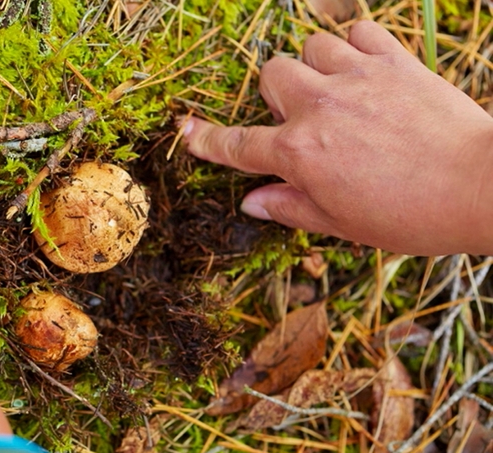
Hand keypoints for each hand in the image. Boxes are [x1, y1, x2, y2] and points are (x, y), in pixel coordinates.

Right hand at [185, 21, 492, 255]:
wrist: (483, 186)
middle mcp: (319, 107)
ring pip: (310, 47)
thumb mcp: (342, 223)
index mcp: (300, 153)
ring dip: (314, 68)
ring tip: (335, 92)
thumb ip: (290, 207)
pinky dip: (356, 46)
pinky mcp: (394, 61)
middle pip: (271, 75)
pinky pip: (359, 31)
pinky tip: (366, 70)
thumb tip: (252, 202)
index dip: (207, 140)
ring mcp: (356, 78)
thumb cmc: (412, 215)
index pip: (238, 145)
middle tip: (300, 117)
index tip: (187, 132)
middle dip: (277, 95)